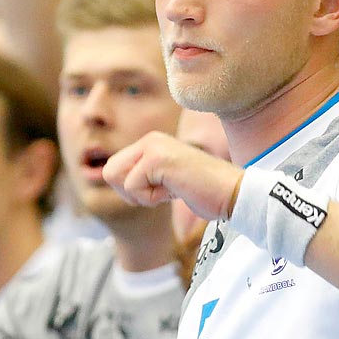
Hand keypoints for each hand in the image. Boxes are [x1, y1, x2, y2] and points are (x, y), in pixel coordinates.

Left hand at [103, 131, 242, 221]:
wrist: (232, 193)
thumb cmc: (203, 191)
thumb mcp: (165, 181)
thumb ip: (141, 176)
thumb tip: (107, 175)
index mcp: (150, 143)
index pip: (113, 169)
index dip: (130, 190)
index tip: (160, 190)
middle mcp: (150, 139)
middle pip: (109, 172)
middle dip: (131, 193)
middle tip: (162, 192)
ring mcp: (153, 147)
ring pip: (117, 179)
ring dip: (141, 195)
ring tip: (169, 190)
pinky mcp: (157, 159)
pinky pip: (133, 188)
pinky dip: (152, 199)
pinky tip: (175, 191)